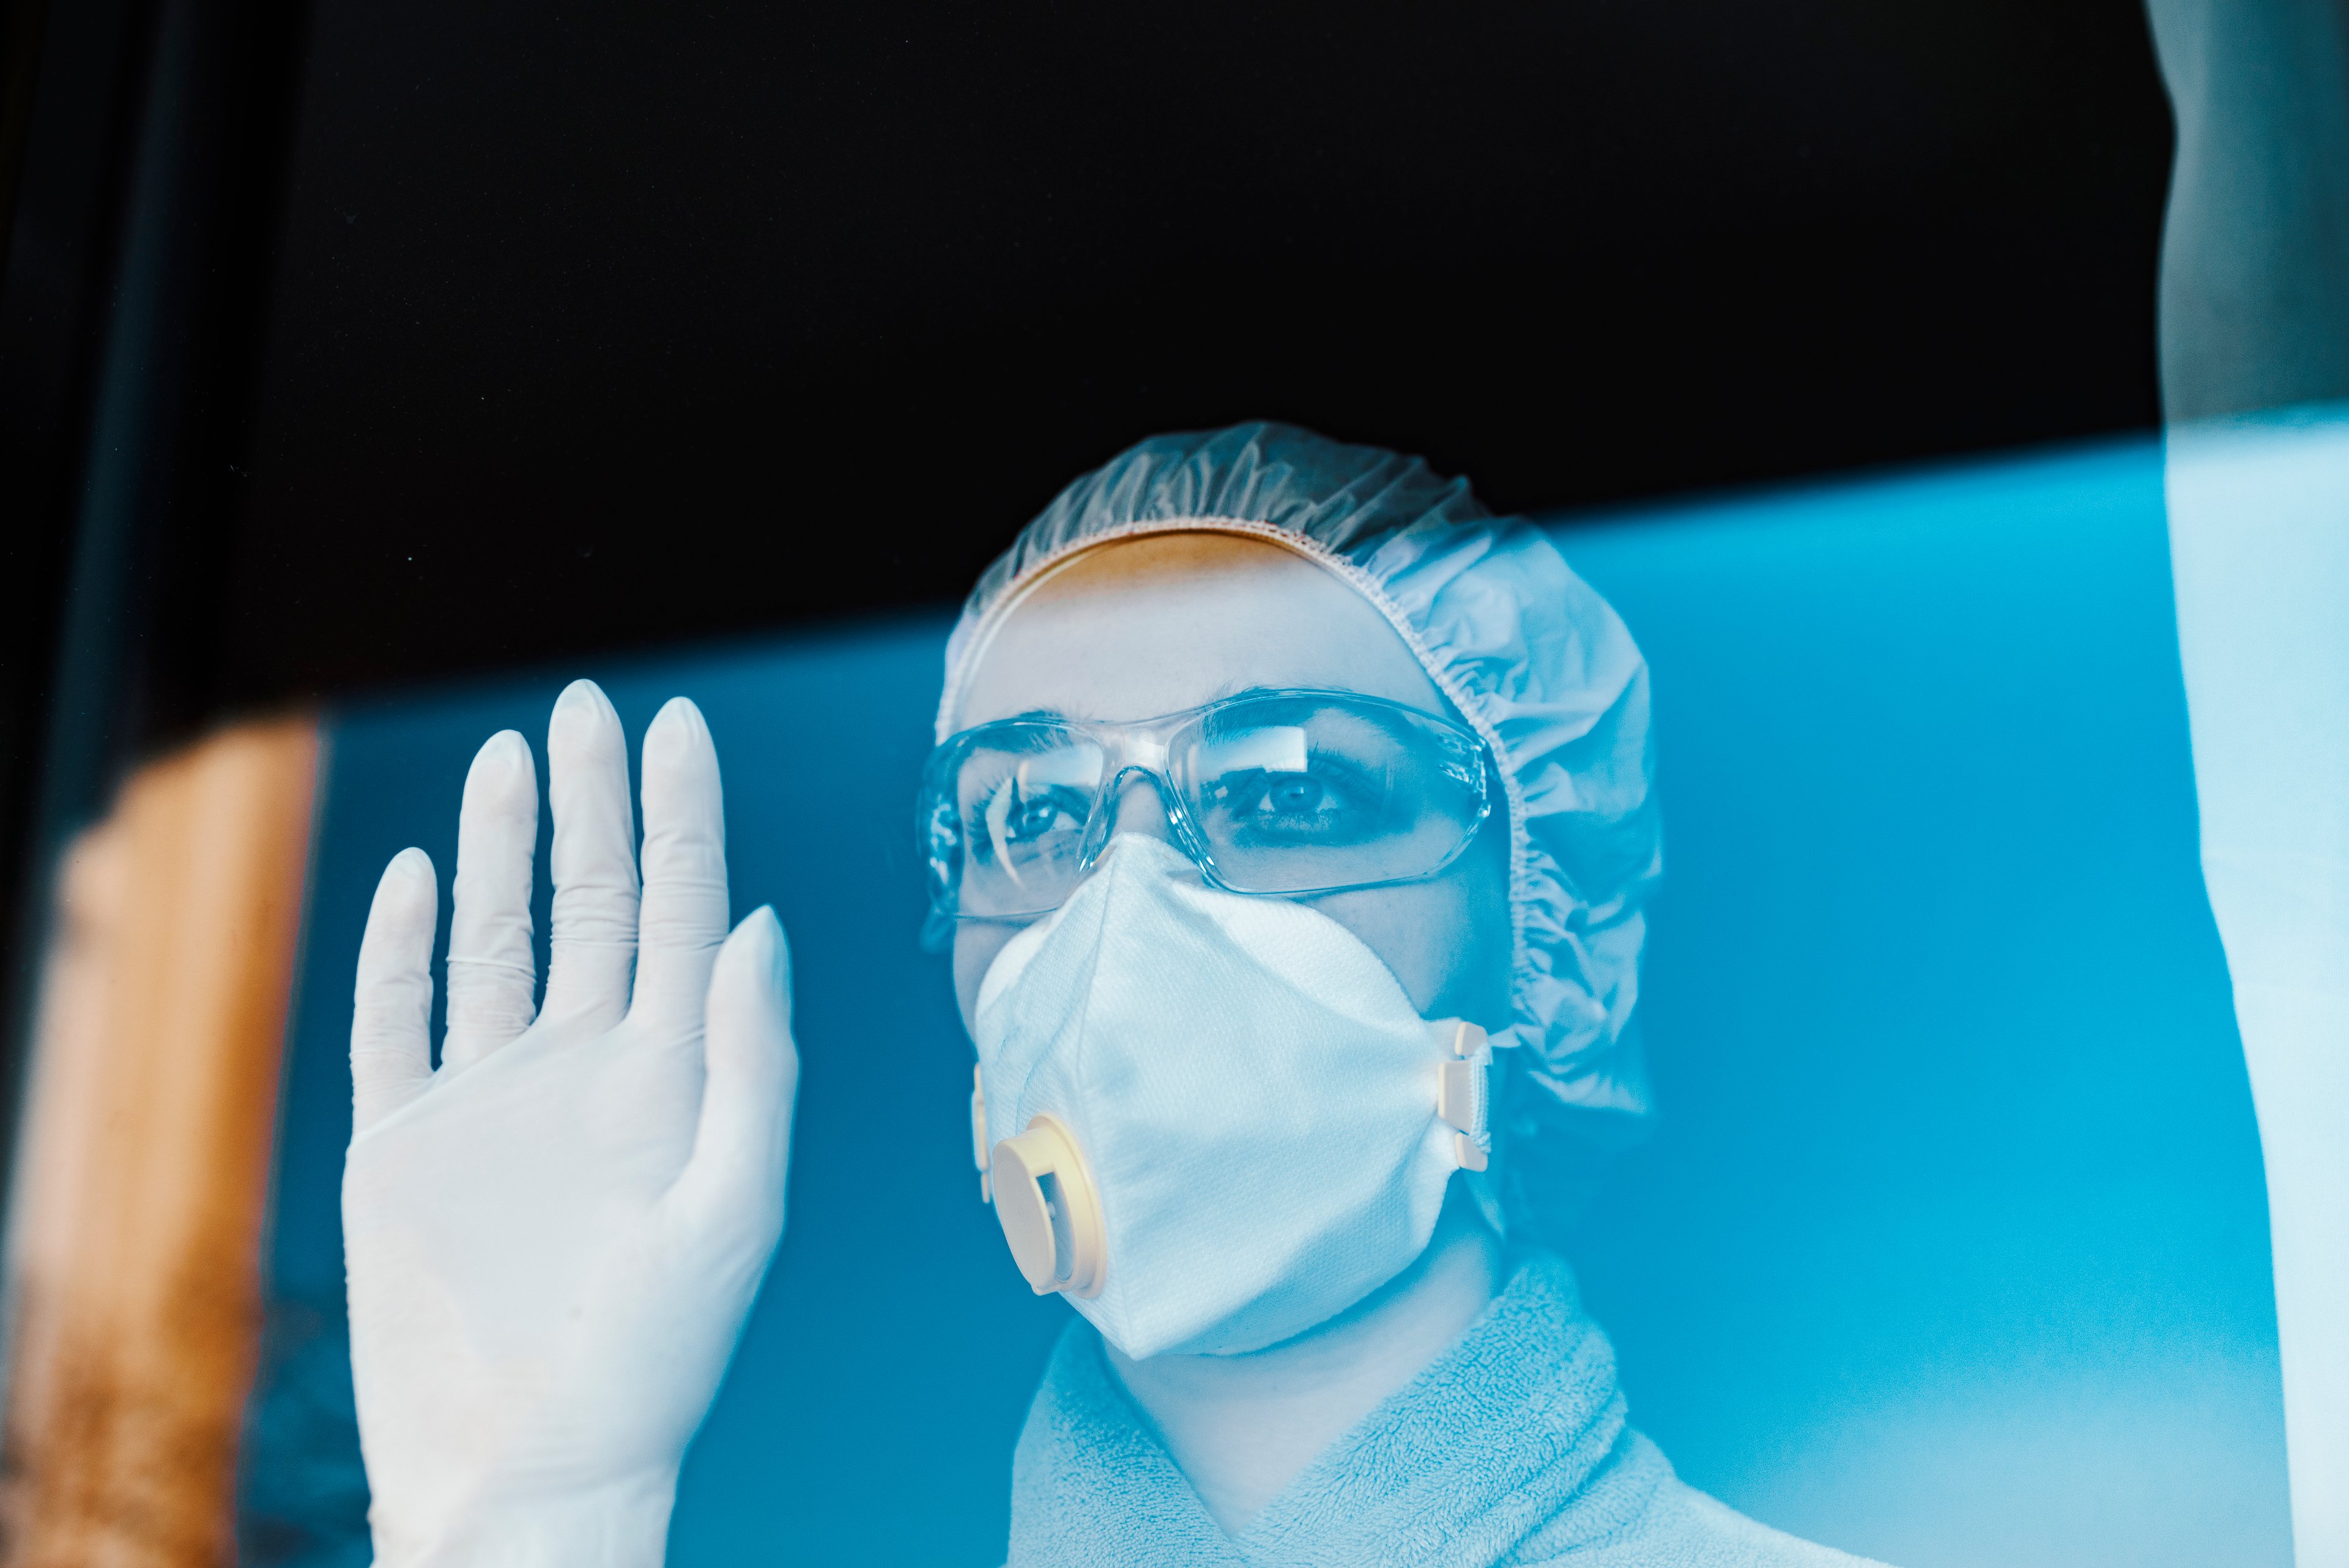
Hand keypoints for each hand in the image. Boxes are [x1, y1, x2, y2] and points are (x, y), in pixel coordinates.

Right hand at [343, 681, 796, 1566]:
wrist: (532, 1471)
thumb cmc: (656, 1362)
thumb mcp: (734, 1207)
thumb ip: (750, 1058)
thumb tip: (760, 919)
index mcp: (674, 1075)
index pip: (685, 911)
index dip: (682, 815)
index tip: (676, 722)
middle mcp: (587, 1068)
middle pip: (592, 902)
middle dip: (591, 804)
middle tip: (583, 708)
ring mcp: (494, 1098)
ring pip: (495, 939)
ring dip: (498, 849)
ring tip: (510, 758)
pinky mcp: (406, 1141)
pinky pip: (398, 1019)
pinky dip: (400, 946)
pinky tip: (412, 873)